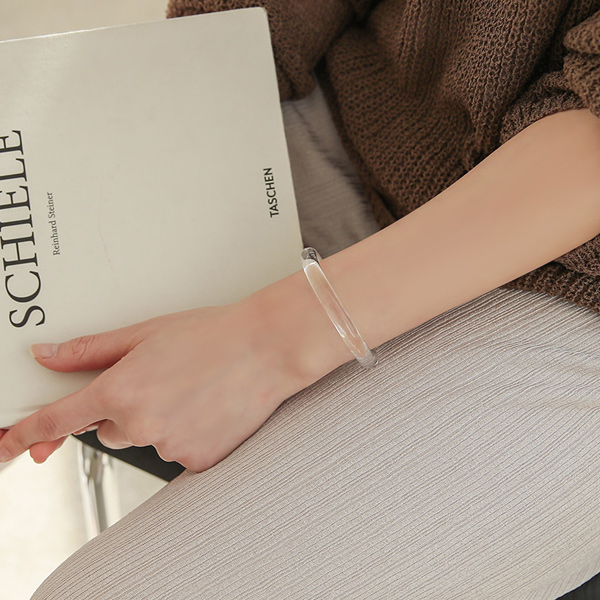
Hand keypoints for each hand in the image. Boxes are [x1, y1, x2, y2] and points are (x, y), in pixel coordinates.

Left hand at [0, 295, 319, 472]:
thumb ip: (91, 350)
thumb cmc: (213, 334)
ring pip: (147, 440)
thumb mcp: (147, 332)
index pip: (60, 419)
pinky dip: (188, 435)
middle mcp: (140, 424)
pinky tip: (210, 409)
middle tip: (165, 381)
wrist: (267, 348)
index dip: (29, 434)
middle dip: (126, 410)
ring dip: (161, 422)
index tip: (12, 445)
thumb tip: (48, 355)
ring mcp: (170, 446)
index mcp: (121, 389)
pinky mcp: (197, 461)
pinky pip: (178, 452)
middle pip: (111, 429)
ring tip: (194, 391)